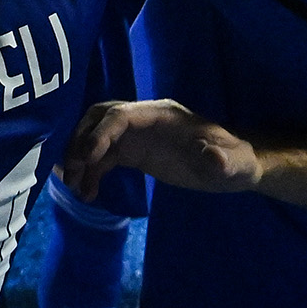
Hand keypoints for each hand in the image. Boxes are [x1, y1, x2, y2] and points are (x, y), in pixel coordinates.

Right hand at [68, 97, 259, 197]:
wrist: (232, 169)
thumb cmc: (235, 162)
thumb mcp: (233, 163)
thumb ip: (222, 159)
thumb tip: (212, 157)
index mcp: (161, 114)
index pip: (120, 115)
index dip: (99, 133)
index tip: (86, 158)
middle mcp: (142, 119)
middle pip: (98, 120)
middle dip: (80, 141)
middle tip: (71, 171)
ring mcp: (135, 135)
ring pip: (94, 137)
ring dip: (80, 158)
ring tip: (74, 186)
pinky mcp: (133, 152)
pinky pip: (102, 158)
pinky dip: (91, 172)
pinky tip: (88, 193)